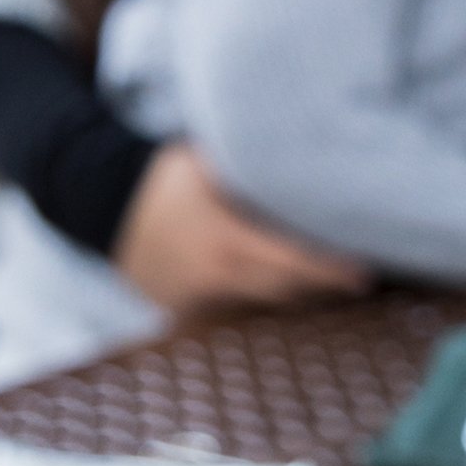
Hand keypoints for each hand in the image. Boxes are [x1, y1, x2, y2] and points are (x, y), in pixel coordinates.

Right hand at [112, 146, 368, 316]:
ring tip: (332, 278)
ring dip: (295, 291)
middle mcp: (215, 275)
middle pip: (284, 288)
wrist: (101, 205)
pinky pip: (234, 305)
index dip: (329, 269)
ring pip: (262, 300)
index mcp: (224, 238)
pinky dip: (258, 294)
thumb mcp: (207, 164)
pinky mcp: (186, 308)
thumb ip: (252, 169)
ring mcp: (199, 297)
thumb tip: (305, 157)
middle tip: (362, 274)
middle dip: (323, 284)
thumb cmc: (164, 176)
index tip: (364, 272)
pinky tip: (281, 282)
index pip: (290, 261)